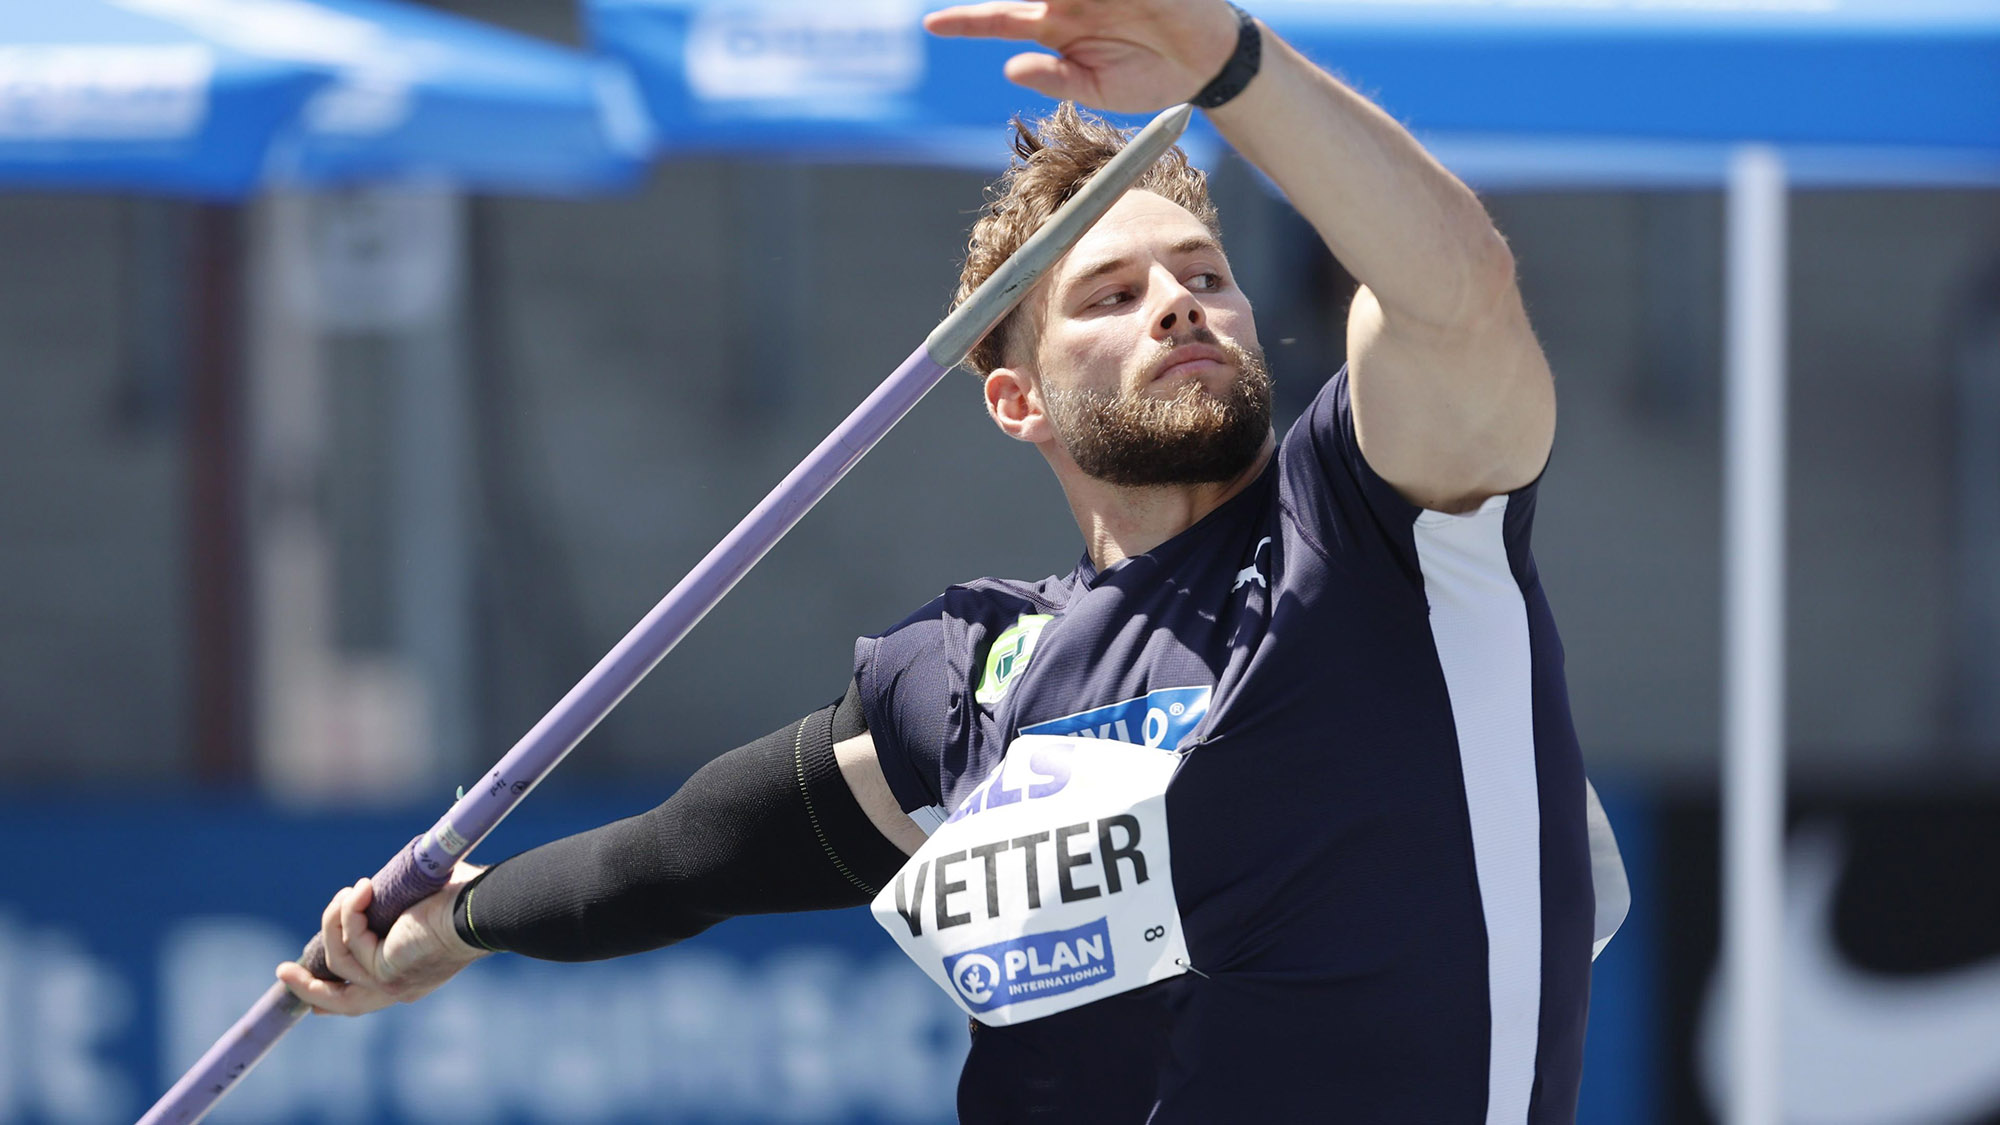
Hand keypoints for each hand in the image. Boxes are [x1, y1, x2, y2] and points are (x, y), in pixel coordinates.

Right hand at [276, 864, 488, 1015]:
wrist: (482, 910)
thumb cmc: (467, 900)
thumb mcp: (423, 907)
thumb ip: (400, 907)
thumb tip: (387, 887)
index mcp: (410, 977)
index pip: (364, 997)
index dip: (333, 999)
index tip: (314, 1004)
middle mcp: (399, 988)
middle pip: (340, 1002)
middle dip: (307, 987)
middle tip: (283, 970)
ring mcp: (390, 984)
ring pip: (337, 961)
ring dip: (334, 920)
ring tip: (349, 891)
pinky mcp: (384, 970)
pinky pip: (349, 941)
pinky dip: (349, 911)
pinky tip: (361, 889)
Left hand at [924, 0, 1241, 113]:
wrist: (1205, 62)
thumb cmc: (1149, 77)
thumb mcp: (1097, 87)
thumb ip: (1054, 77)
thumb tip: (1009, 68)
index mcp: (1054, 26)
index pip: (998, 18)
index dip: (964, 22)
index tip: (930, 26)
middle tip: (945, 22)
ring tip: (1038, 3)